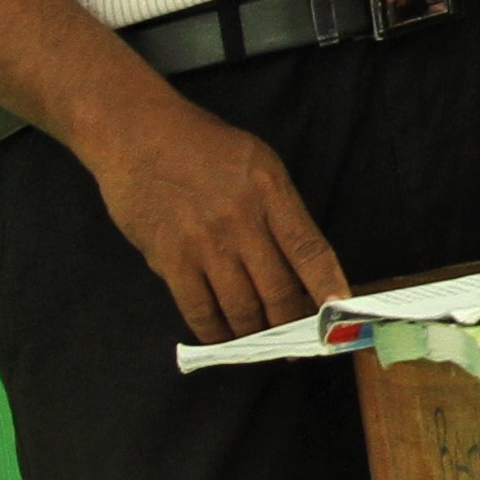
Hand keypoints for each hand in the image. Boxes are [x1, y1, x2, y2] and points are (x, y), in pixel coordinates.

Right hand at [82, 101, 348, 344]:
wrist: (137, 135)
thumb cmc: (203, 146)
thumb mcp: (258, 163)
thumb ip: (279, 211)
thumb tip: (298, 267)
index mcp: (271, 193)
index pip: (310, 250)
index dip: (329, 286)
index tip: (341, 312)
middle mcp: (242, 221)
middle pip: (278, 289)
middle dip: (293, 324)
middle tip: (298, 344)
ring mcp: (204, 243)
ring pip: (241, 307)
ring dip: (256, 333)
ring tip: (263, 343)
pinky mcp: (169, 259)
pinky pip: (199, 310)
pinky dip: (216, 332)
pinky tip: (225, 337)